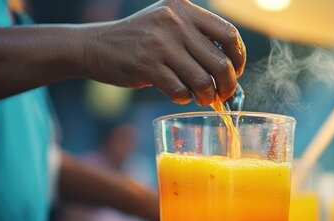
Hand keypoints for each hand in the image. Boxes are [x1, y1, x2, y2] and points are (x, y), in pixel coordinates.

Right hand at [79, 0, 245, 105]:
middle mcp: (174, 22)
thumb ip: (195, 37)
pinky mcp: (147, 65)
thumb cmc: (139, 40)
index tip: (235, 71)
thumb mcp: (167, 23)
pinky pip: (180, 91)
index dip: (238, 57)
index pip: (228, 34)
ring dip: (207, 96)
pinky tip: (178, 95)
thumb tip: (229, 70)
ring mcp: (160, 44)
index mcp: (184, 9)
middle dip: (227, 85)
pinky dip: (183, 98)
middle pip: (220, 62)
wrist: (95, 45)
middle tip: (223, 94)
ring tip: (201, 98)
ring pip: (202, 80)